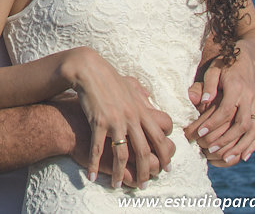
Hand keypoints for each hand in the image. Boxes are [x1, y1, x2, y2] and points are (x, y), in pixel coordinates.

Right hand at [61, 47, 172, 188]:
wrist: (88, 69)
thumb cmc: (108, 77)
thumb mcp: (130, 84)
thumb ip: (142, 94)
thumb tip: (151, 100)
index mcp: (142, 110)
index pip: (160, 137)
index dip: (165, 155)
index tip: (166, 168)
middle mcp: (132, 118)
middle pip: (144, 151)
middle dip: (145, 171)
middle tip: (144, 184)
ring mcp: (116, 121)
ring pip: (123, 154)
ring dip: (121, 173)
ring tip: (118, 185)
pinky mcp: (99, 121)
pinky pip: (98, 148)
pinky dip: (95, 163)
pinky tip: (92, 175)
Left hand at [184, 44, 254, 164]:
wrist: (247, 59)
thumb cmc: (224, 64)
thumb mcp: (213, 69)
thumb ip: (207, 85)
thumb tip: (202, 100)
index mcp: (237, 87)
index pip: (226, 110)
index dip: (213, 123)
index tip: (199, 133)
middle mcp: (250, 98)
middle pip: (241, 124)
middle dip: (225, 139)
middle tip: (208, 149)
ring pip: (253, 131)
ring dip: (239, 147)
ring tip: (225, 158)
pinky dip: (252, 145)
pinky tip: (243, 156)